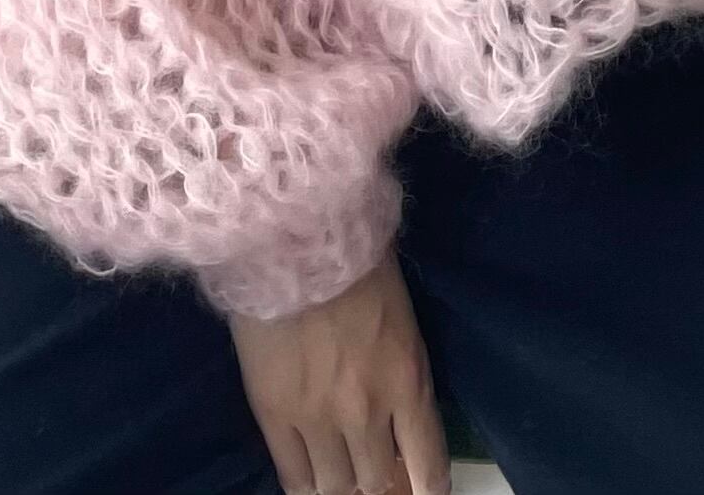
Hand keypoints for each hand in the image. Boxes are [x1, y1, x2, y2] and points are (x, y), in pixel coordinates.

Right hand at [227, 248, 453, 494]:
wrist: (293, 233)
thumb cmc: (354, 253)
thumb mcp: (400, 313)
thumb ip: (401, 367)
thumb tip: (396, 406)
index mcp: (408, 381)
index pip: (429, 466)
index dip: (426, 490)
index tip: (422, 490)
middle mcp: (368, 411)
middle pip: (379, 481)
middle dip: (377, 479)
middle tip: (370, 466)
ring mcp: (319, 417)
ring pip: (337, 487)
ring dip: (341, 481)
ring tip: (336, 465)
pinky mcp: (274, 413)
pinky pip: (294, 477)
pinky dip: (304, 485)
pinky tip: (309, 479)